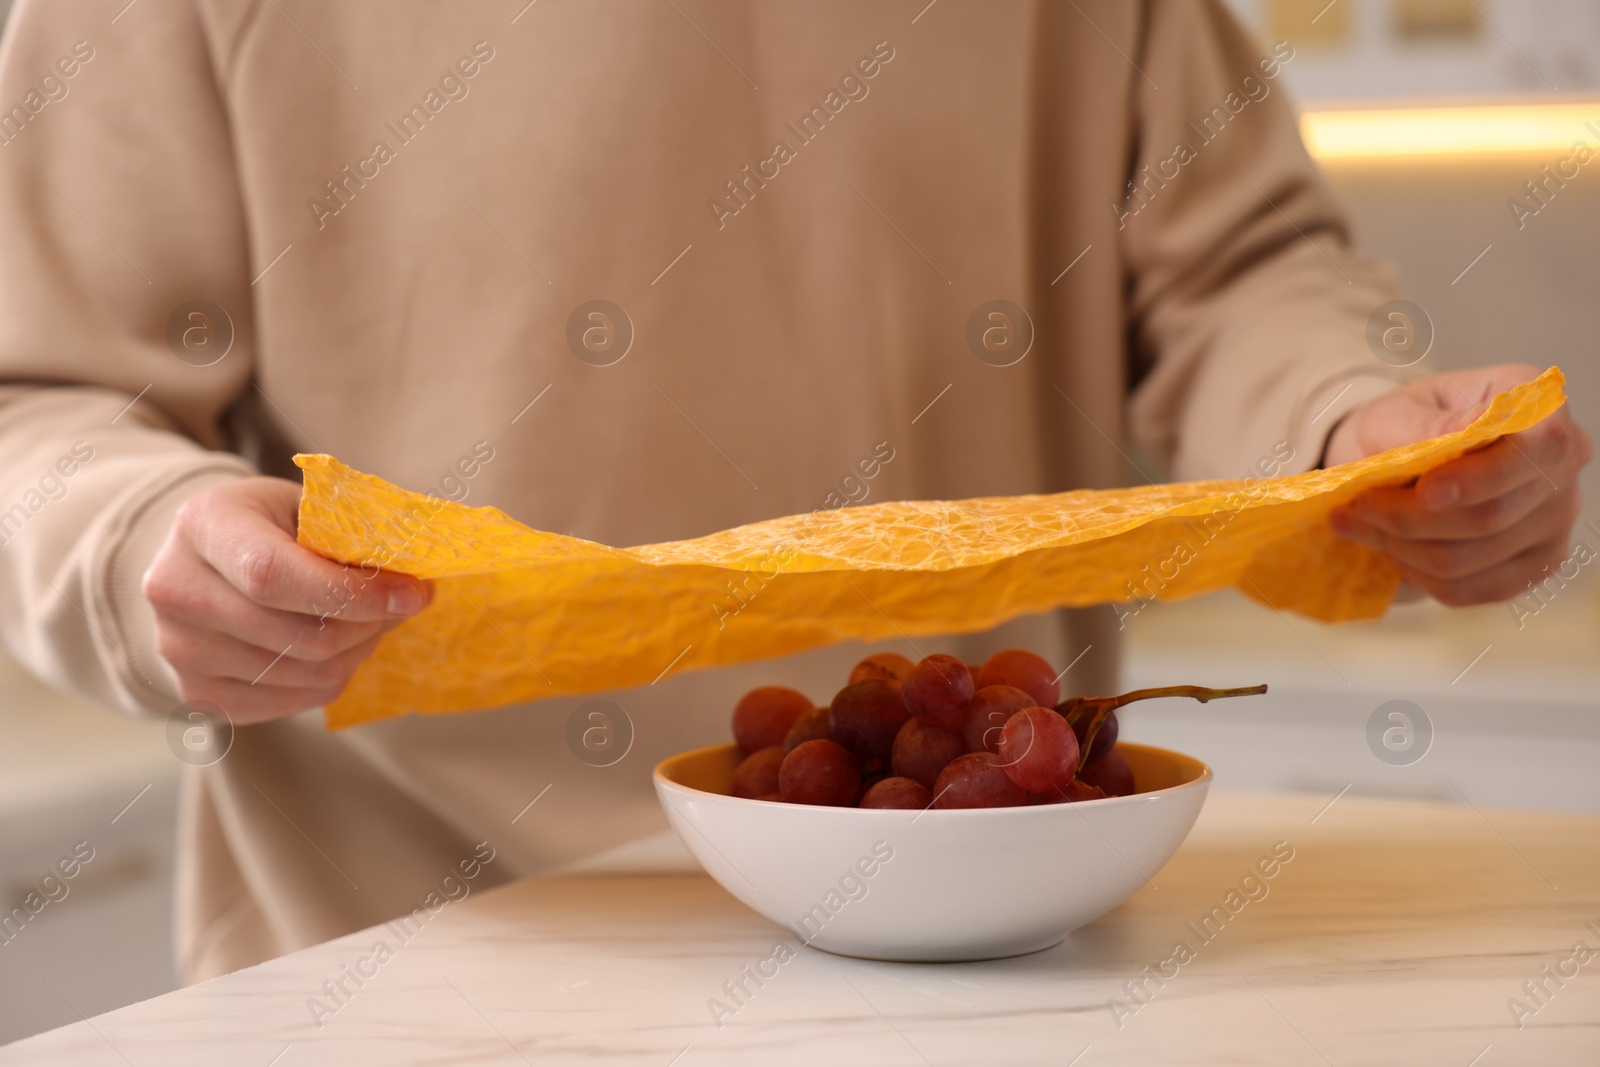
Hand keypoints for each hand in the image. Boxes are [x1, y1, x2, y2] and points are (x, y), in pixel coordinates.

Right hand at [142, 476, 432, 724]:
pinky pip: (293, 703)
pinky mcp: (196, 693)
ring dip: (356, 652)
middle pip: (300, 636)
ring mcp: (179, 649)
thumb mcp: (304, 505)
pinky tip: (335, 648)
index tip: (413, 594)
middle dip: (370, 625)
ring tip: (366, 622)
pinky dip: (331, 679)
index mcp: (202, 525)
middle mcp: (175, 589)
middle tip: (399, 606)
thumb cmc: (267, 524)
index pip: (275, 575)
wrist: (199, 561)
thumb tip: (412, 587)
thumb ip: (351, 536)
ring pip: (306, 676)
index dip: (354, 593)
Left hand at [1324, 364, 1590, 606]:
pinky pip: (1469, 589)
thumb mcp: (1400, 410)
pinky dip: (1418, 575)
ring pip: (1471, 558)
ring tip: (1365, 523)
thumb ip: (1428, 424)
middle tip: (1358, 506)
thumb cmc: (1403, 425)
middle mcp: (1563, 464)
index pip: (1540, 449)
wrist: (1394, 456)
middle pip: (1492, 515)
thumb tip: (1462, 431)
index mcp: (1540, 407)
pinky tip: (1394, 548)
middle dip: (1410, 518)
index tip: (1425, 491)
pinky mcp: (1533, 565)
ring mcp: (1555, 520)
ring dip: (1403, 547)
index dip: (1482, 478)